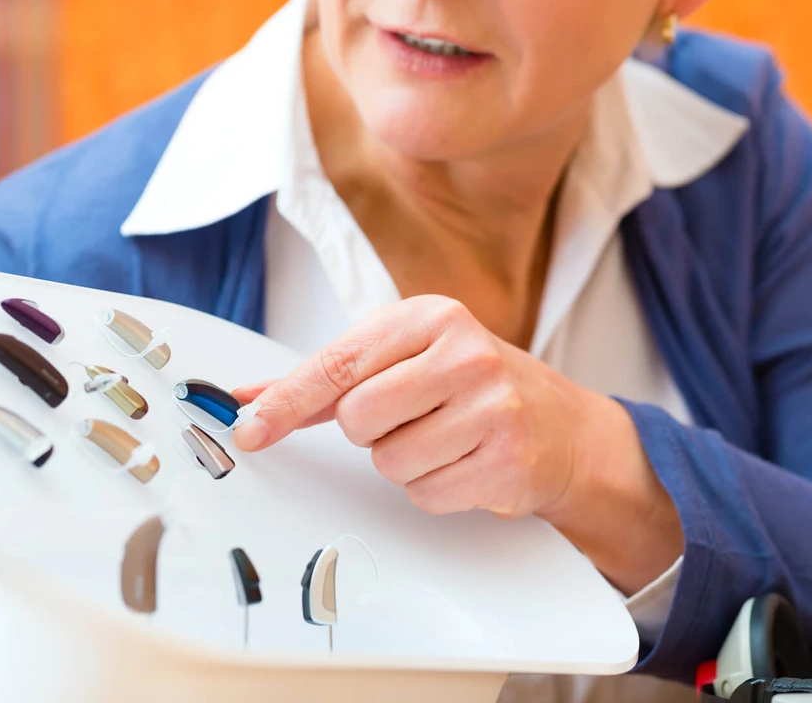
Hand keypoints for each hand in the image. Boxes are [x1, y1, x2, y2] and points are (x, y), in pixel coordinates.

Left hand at [232, 295, 682, 592]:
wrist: (562, 425)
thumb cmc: (470, 387)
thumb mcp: (405, 359)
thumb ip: (326, 380)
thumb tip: (249, 400)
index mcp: (431, 317)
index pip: (339, 362)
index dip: (286, 400)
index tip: (249, 429)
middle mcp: (465, 353)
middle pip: (358, 418)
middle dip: (370, 431)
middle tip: (409, 418)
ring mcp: (491, 406)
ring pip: (389, 463)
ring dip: (404, 463)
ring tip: (443, 440)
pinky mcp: (506, 460)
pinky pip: (425, 494)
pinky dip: (434, 488)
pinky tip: (464, 462)